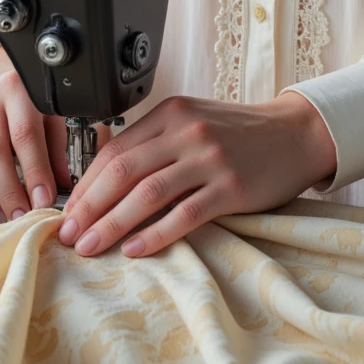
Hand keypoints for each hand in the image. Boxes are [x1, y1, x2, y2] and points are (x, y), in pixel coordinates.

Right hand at [0, 46, 107, 221]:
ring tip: (3, 217)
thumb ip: (58, 148)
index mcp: (17, 89)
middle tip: (22, 218)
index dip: (35, 172)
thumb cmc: (32, 104)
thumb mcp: (52, 116)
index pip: (24, 135)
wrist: (4, 86)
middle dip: (9, 193)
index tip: (43, 202)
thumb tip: (65, 188)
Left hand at [57, 91, 336, 258]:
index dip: (86, 184)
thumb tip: (104, 179)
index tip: (69, 212)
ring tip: (91, 247)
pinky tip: (136, 249)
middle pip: (123, 171)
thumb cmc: (239, 134)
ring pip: (148, 193)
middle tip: (68, 235)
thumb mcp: (193, 122)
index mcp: (171, 113)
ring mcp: (209, 159)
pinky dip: (156, 234)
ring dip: (112, 224)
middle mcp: (186, 132)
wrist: (295, 134)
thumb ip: (155, 141)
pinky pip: (185, 214)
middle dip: (89, 207)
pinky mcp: (231, 187)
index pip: (115, 150)